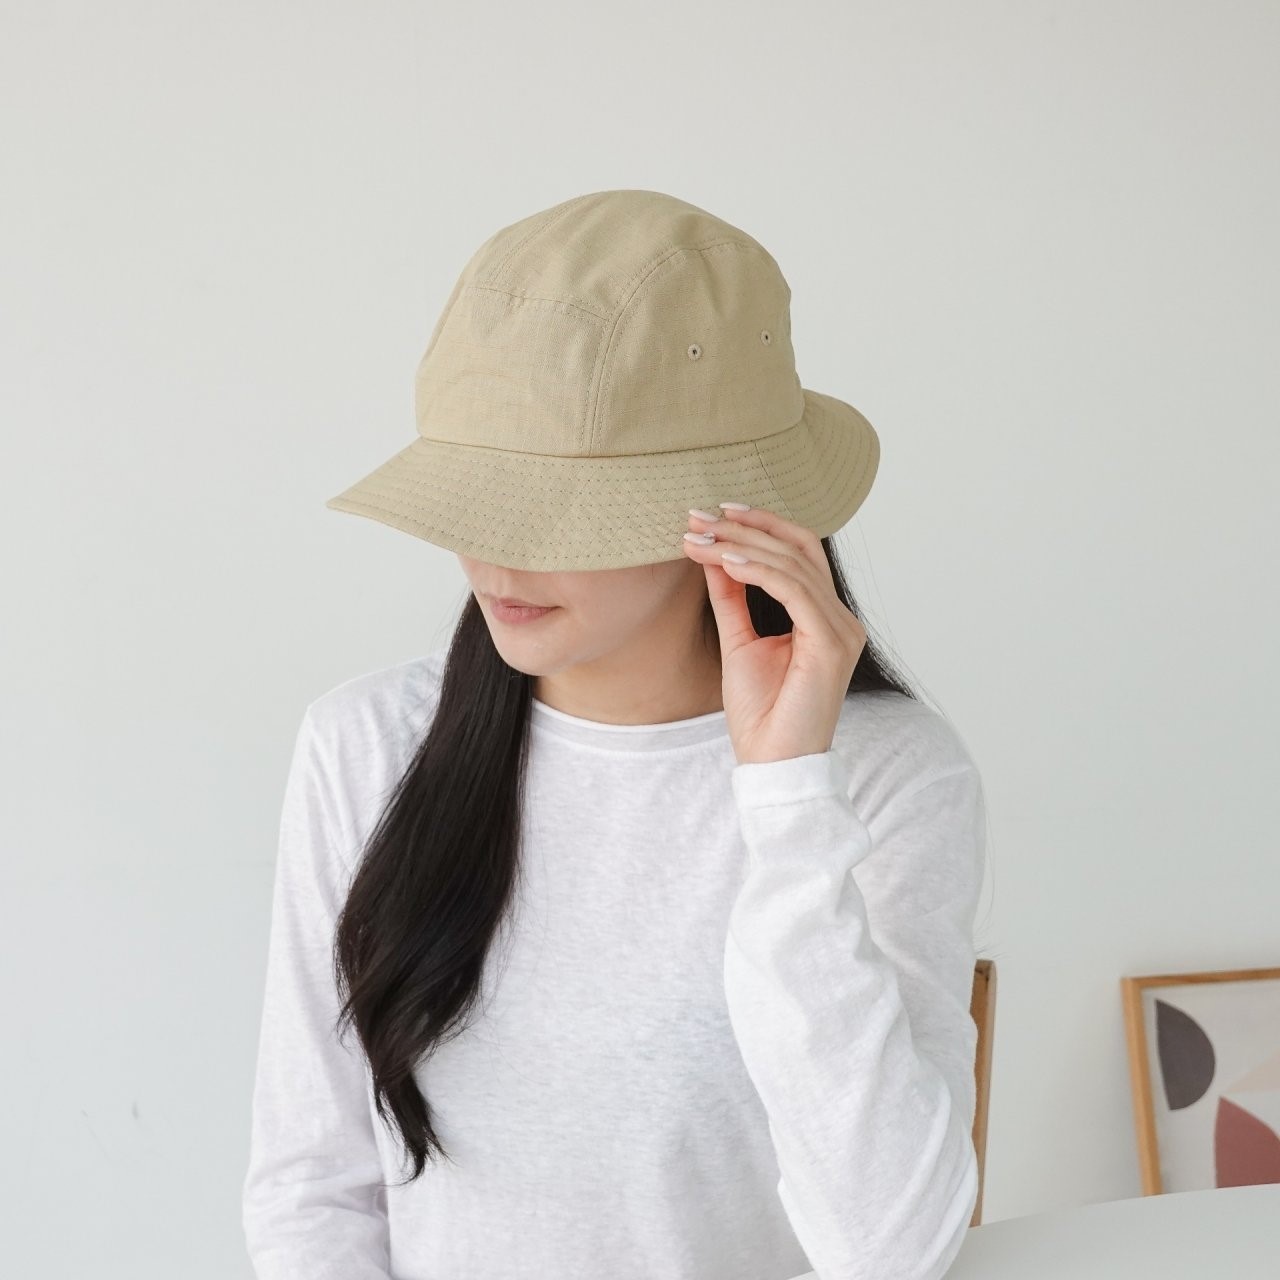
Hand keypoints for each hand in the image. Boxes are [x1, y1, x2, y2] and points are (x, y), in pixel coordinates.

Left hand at [682, 503, 866, 764]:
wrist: (773, 764)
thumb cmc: (761, 713)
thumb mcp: (739, 641)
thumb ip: (732, 596)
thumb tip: (713, 552)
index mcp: (824, 617)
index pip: (799, 552)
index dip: (760, 524)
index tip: (714, 512)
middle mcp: (840, 619)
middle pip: (799, 548)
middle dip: (746, 526)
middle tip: (699, 516)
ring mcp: (840, 631)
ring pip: (794, 564)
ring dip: (743, 544)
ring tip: (702, 536)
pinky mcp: (830, 645)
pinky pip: (794, 591)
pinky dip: (758, 570)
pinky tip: (725, 561)